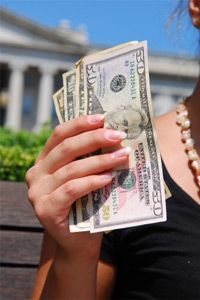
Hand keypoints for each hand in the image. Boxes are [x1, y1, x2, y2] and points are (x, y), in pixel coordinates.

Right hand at [26, 114, 128, 258]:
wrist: (78, 241)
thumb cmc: (85, 205)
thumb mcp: (85, 177)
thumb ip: (90, 159)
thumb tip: (115, 136)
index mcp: (44, 161)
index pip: (59, 135)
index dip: (80, 124)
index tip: (103, 117)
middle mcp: (36, 173)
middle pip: (66, 148)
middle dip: (94, 139)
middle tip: (117, 136)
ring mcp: (37, 192)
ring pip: (71, 169)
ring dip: (100, 161)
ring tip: (122, 156)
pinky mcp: (45, 209)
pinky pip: (71, 189)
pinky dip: (92, 181)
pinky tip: (109, 178)